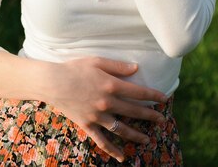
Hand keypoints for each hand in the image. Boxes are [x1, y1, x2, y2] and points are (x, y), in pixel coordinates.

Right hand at [50, 57, 167, 162]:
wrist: (53, 82)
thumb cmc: (75, 68)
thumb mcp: (97, 61)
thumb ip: (118, 66)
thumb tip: (136, 68)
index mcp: (112, 85)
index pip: (139, 92)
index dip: (153, 96)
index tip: (164, 100)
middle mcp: (108, 103)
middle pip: (134, 111)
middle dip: (150, 116)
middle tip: (161, 120)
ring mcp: (98, 116)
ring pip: (122, 129)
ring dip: (136, 135)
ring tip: (147, 139)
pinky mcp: (88, 125)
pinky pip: (102, 140)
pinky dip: (112, 150)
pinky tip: (121, 156)